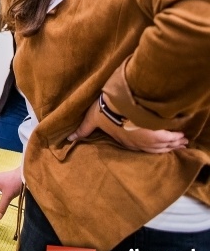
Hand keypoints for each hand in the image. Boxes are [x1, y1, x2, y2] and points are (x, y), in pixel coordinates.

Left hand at [67, 101, 187, 153]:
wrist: (118, 103)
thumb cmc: (104, 111)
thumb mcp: (91, 120)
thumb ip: (82, 130)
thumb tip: (69, 139)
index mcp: (123, 140)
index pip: (135, 147)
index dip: (146, 147)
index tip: (154, 147)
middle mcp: (137, 142)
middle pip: (154, 148)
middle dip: (164, 147)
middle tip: (175, 146)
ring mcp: (148, 137)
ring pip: (164, 144)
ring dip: (172, 143)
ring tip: (180, 142)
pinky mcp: (156, 131)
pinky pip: (169, 138)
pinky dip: (175, 138)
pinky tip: (181, 138)